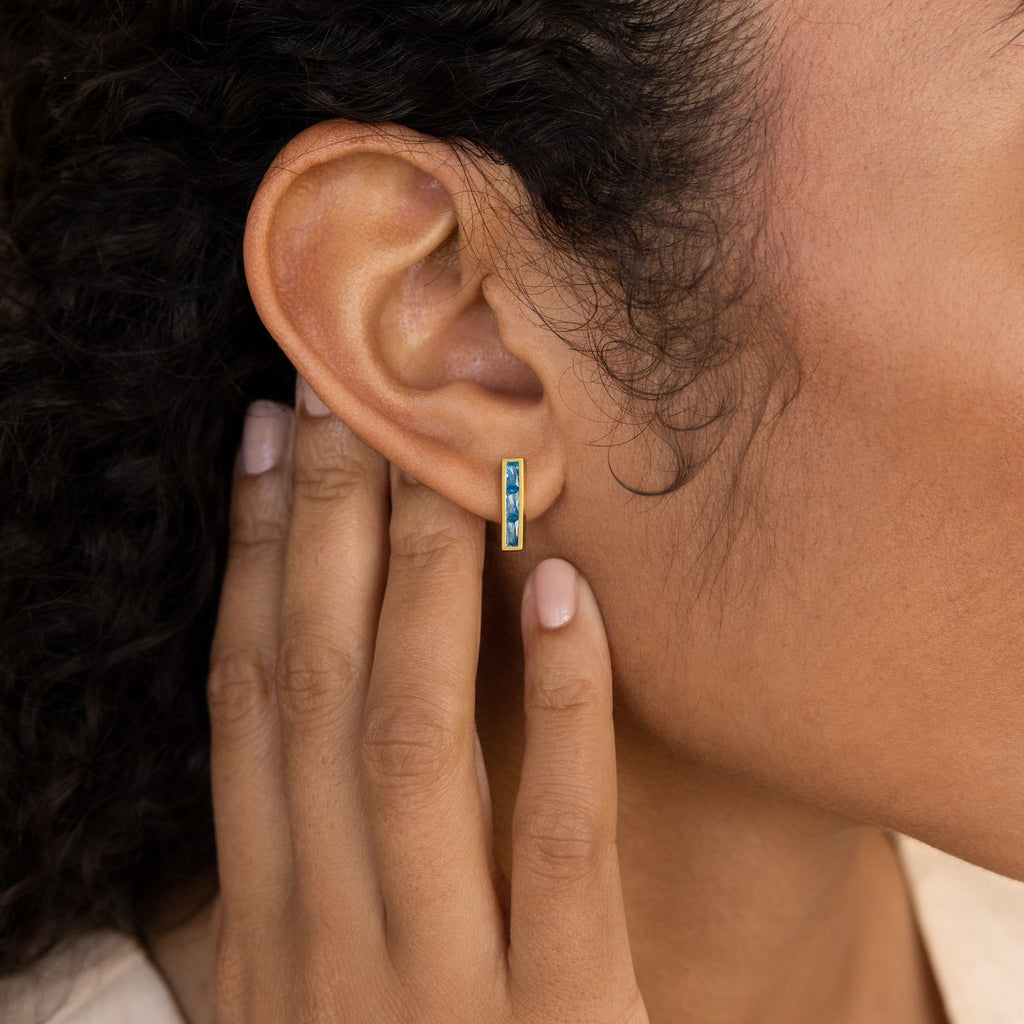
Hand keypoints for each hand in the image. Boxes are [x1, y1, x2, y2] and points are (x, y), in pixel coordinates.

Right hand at [205, 378, 648, 1022]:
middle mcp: (329, 941)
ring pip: (414, 741)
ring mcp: (437, 986)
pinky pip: (562, 837)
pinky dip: (563, 706)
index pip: (245, 708)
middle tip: (343, 394)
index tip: (260, 446)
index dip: (242, 564)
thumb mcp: (319, 996)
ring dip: (425, 586)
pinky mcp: (558, 1023)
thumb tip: (295, 739)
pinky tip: (563, 593)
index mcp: (271, 930)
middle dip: (319, 530)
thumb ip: (310, 881)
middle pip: (316, 691)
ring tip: (447, 461)